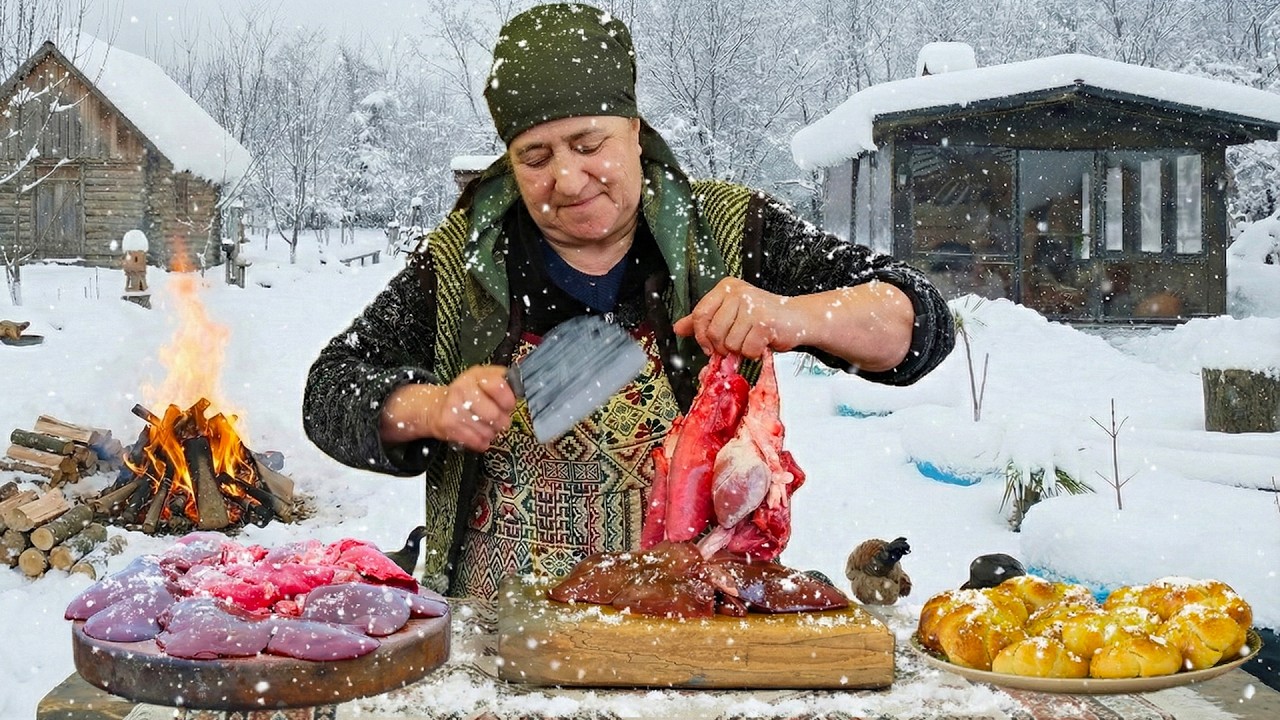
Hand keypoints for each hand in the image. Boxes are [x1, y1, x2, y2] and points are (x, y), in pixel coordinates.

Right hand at [380, 365, 515, 451]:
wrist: (437, 406)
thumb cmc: (469, 395)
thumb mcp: (485, 381)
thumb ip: (504, 383)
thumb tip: (522, 391)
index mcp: (476, 375)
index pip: (498, 386)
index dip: (508, 400)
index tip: (509, 406)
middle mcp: (463, 388)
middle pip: (493, 414)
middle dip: (501, 422)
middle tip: (500, 422)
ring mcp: (453, 406)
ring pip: (486, 430)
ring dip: (491, 433)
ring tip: (487, 428)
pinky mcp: (447, 424)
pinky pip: (475, 441)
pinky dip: (481, 442)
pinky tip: (480, 437)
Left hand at [672, 277, 803, 358]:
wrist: (798, 319)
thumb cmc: (763, 318)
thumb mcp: (730, 315)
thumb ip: (704, 320)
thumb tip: (678, 328)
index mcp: (726, 288)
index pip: (699, 315)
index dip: (702, 337)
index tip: (710, 346)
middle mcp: (738, 293)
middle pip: (713, 332)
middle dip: (723, 347)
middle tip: (737, 343)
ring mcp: (752, 306)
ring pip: (730, 343)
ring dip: (741, 350)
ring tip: (752, 339)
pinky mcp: (764, 322)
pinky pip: (747, 349)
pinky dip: (755, 353)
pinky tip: (762, 343)